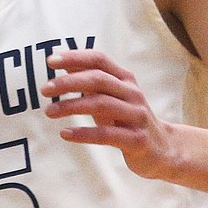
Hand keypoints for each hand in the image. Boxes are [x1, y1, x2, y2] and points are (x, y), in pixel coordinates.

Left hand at [40, 49, 176, 180]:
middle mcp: (132, 93)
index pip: (99, 60)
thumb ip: (91, 81)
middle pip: (98, 80)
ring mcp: (137, 116)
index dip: (75, 57)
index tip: (50, 61)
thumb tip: (64, 64)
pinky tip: (65, 133)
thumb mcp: (112, 97)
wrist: (163, 149)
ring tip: (49, 112)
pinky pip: (107, 134)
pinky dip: (83, 133)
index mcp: (125, 79)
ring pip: (101, 104)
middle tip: (45, 89)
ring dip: (71, 106)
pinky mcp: (137, 140)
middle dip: (69, 83)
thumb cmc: (128, 119)